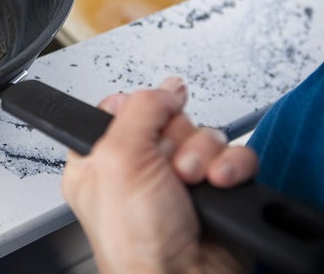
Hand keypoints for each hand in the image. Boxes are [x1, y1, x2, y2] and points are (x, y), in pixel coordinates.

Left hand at [61, 77, 257, 273]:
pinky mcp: (214, 190)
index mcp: (98, 160)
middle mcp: (137, 169)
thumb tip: (163, 90)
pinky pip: (233, 156)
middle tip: (166, 166)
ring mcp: (177, 180)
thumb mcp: (117, 158)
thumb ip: (136, 110)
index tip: (145, 127)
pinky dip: (231, 168)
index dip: (138, 112)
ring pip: (203, 134)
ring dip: (202, 156)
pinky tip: (216, 186)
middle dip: (175, 139)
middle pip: (167, 119)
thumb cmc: (133, 243)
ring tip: (188, 183)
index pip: (121, 109)